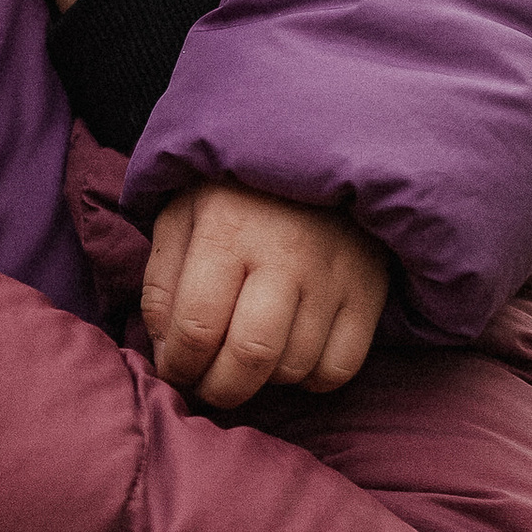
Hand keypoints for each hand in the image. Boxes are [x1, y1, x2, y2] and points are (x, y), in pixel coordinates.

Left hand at [140, 181, 389, 403]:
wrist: (317, 144)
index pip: (197, 328)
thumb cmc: (236, 191)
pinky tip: (293, 356)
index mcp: (227, 231)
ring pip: (295, 367)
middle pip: (250, 357)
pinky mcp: (370, 290)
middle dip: (219, 388)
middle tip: (208, 384)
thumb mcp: (181, 216)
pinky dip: (311, 378)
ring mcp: (334, 275)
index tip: (175, 369)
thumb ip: (162, 283)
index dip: (178, 366)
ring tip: (249, 358)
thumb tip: (167, 352)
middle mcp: (285, 255)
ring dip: (264, 380)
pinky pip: (340, 367)